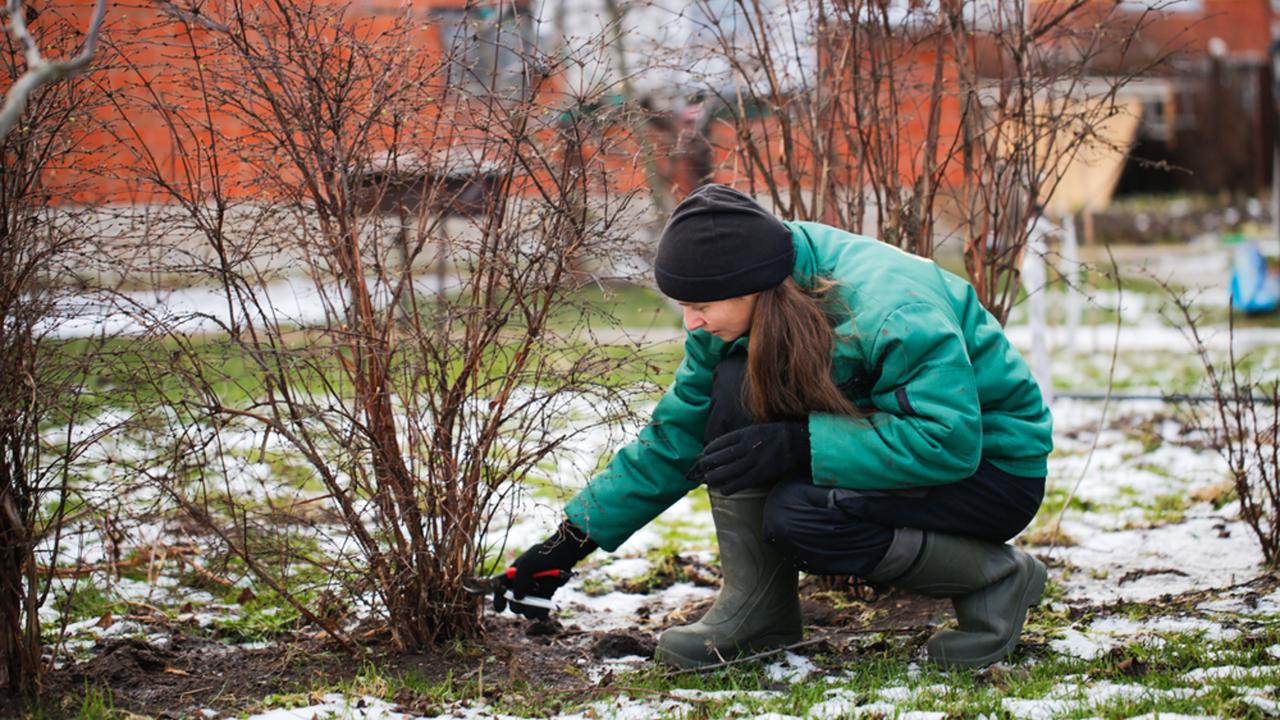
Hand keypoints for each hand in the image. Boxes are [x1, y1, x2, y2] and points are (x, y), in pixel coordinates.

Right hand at [494, 521, 596, 619]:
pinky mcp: (545, 598)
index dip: (499, 600)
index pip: (500, 590)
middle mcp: (522, 587)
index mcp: (513, 577)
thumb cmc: (543, 556)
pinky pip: (540, 613)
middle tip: (523, 601)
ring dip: (530, 611)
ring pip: (527, 612)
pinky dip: (541, 613)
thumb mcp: (527, 564)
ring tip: (537, 603)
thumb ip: (519, 580)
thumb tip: (517, 598)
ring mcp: (534, 594)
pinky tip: (544, 609)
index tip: (501, 608)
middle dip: (517, 606)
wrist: (563, 556)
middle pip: (514, 605)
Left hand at [686, 421, 809, 495]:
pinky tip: (723, 489)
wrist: (798, 442)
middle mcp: (746, 447)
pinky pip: (738, 483)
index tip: (702, 455)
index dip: (708, 451)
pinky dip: (728, 487)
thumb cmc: (778, 435)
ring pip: (725, 472)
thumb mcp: (757, 429)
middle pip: (718, 458)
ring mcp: (752, 461)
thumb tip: (725, 448)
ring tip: (709, 480)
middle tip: (700, 469)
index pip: (719, 443)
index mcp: (745, 434)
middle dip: (706, 465)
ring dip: (714, 478)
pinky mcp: (759, 474)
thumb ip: (741, 437)